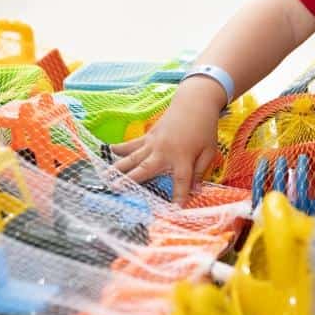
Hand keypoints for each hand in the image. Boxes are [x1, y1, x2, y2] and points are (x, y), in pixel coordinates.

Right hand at [111, 79, 222, 203]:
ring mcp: (153, 143)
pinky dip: (121, 148)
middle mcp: (164, 152)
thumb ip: (201, 171)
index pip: (181, 182)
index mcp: (182, 158)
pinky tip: (109, 151)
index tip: (174, 211)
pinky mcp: (148, 136)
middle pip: (145, 169)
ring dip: (118, 167)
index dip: (178, 197)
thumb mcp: (209, 151)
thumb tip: (196, 191)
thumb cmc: (204, 128)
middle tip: (116, 190)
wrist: (195, 103)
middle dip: (131, 181)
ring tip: (105, 177)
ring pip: (133, 158)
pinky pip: (133, 144)